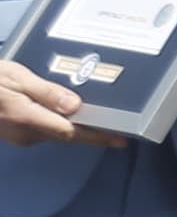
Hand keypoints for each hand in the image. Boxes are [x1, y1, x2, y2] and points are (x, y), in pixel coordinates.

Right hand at [0, 57, 117, 149]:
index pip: (71, 132)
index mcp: (27, 118)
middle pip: (66, 134)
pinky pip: (43, 128)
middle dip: (90, 129)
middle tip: (116, 122)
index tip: (121, 139)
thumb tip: (75, 106)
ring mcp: (19, 136)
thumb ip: (46, 92)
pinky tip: (64, 109)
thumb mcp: (15, 77)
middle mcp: (25, 133)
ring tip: (96, 113)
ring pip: (55, 132)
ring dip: (72, 123)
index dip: (97, 136)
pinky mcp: (15, 134)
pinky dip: (56, 120)